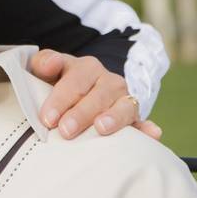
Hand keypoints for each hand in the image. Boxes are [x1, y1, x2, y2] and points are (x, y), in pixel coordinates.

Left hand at [28, 50, 161, 139]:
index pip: (75, 82)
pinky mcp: (133, 118)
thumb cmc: (57, 84)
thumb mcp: (46, 70)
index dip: (60, 100)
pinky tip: (152, 134)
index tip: (47, 119)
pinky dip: (147, 129)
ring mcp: (124, 100)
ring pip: (124, 107)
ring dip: (114, 118)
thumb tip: (50, 63)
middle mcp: (109, 82)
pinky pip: (142, 123)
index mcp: (87, 68)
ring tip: (101, 128)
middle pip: (98, 96)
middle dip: (81, 113)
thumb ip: (44, 63)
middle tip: (65, 131)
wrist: (78, 94)